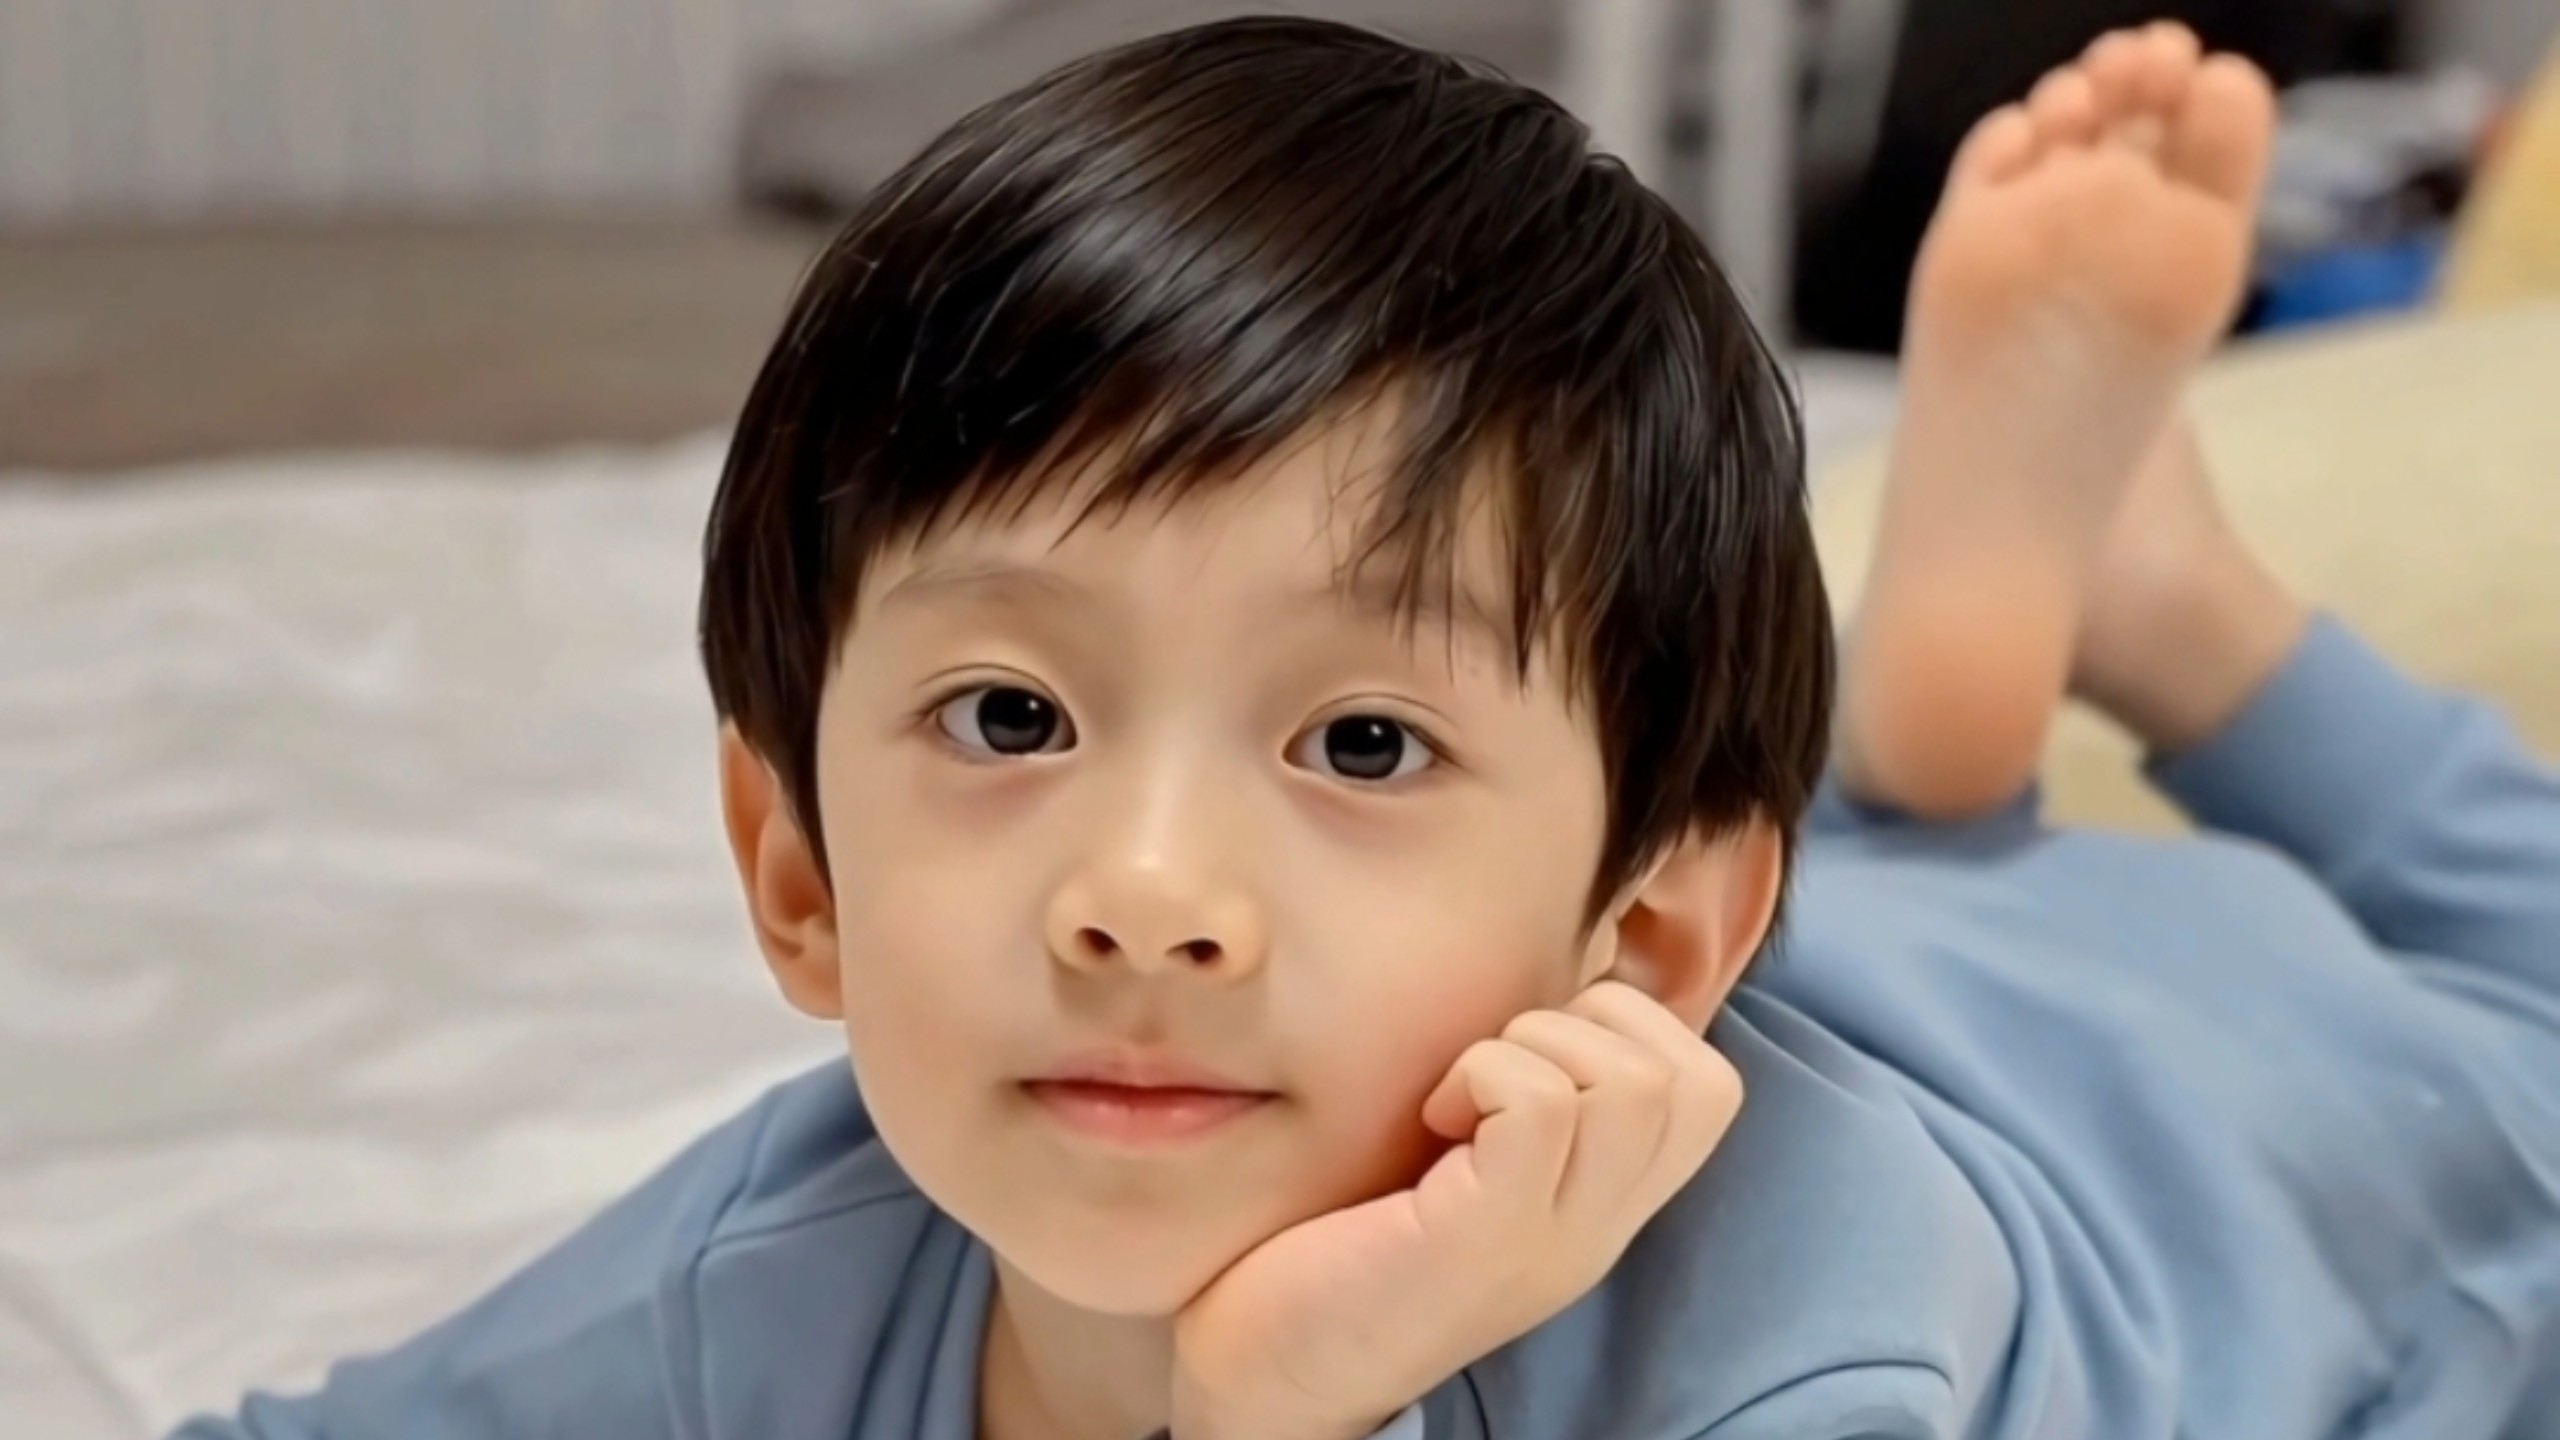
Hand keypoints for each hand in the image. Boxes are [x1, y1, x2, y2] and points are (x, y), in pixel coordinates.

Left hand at [1167, 980, 1743, 1439]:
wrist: (1271, 1379)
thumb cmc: (1345, 1251)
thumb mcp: (1466, 1168)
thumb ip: (1522, 1101)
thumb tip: (1542, 980)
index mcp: (1602, 1208)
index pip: (1709, 1086)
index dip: (1630, 1024)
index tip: (1528, 1048)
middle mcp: (1599, 1230)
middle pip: (1697, 1079)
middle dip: (1594, 1022)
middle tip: (1495, 1064)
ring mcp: (1553, 1239)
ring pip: (1634, 1082)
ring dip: (1536, 1046)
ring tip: (1460, 1094)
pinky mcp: (1484, 1237)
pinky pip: (1543, 1105)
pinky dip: (1484, 1074)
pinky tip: (1429, 1118)